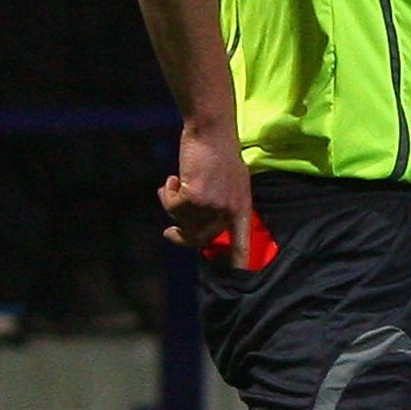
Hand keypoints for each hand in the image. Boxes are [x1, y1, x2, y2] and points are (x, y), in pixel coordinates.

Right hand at [159, 119, 254, 257]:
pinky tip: (173, 178)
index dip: (239, 262)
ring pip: (182, 220)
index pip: (242, 243)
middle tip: (168, 232)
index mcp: (242, 208)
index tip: (240, 278)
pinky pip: (172, 205)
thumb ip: (222, 203)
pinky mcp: (194, 197)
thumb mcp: (231, 182)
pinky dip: (167, 192)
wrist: (212, 131)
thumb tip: (201, 223)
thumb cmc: (220, 152)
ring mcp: (212, 205)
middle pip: (200, 238)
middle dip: (181, 237)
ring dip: (171, 203)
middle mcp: (228, 211)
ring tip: (171, 185)